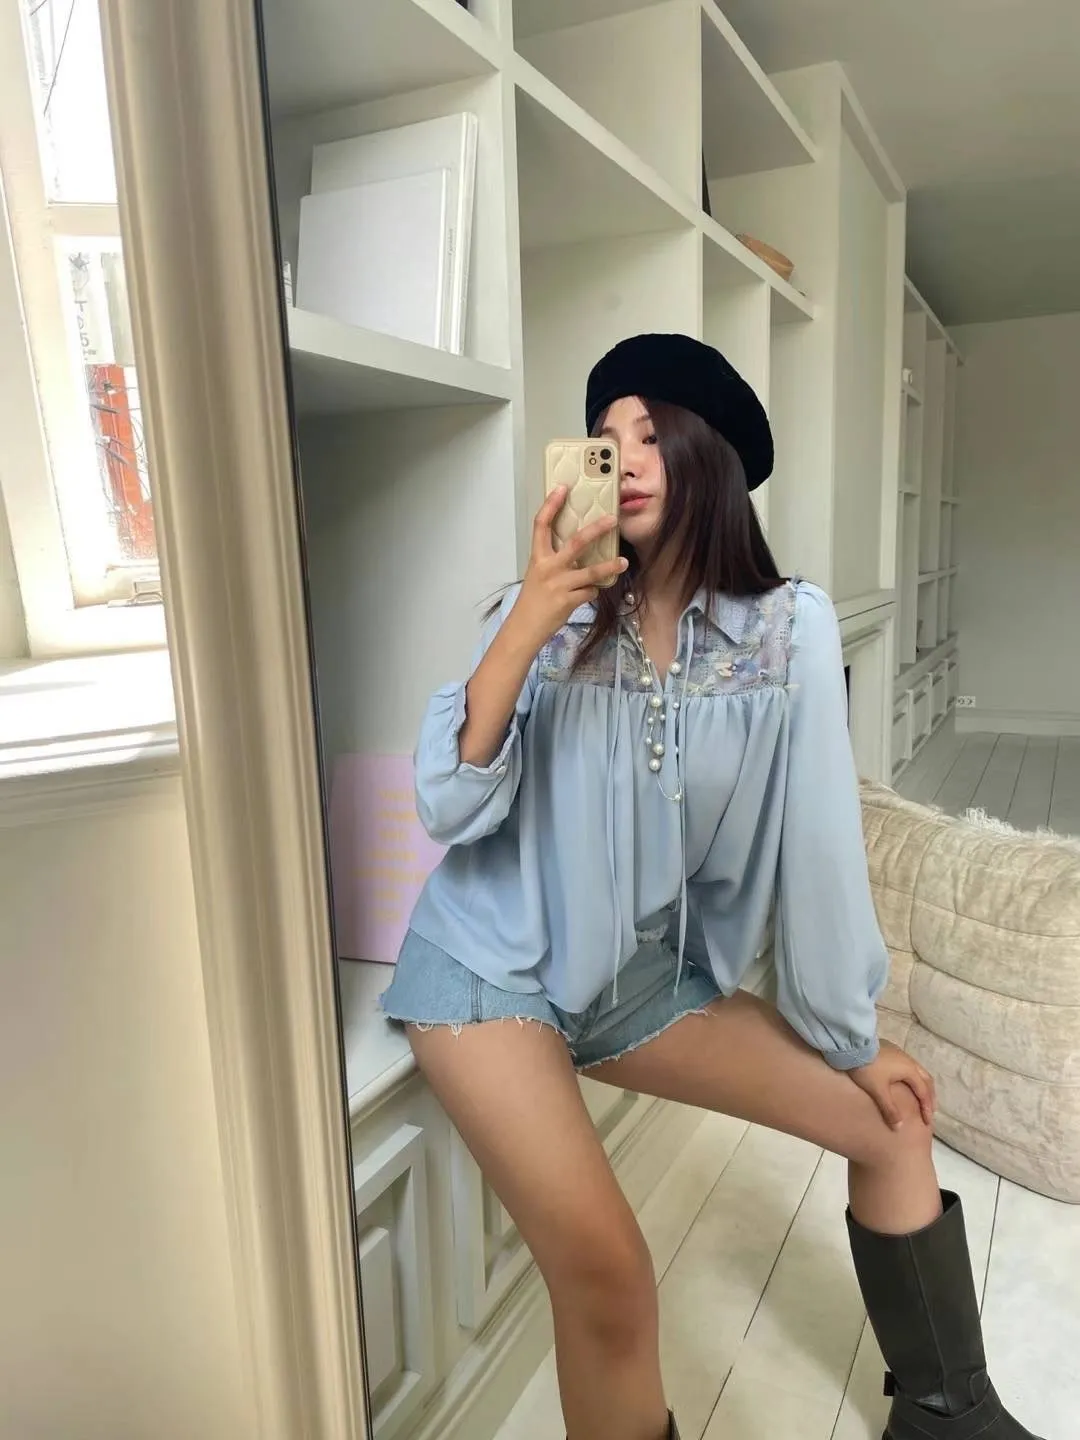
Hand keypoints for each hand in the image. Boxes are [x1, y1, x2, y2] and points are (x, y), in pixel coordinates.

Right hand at [508, 487, 626, 647]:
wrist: (524, 628)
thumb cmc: (533, 599)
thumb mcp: (539, 574)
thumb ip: (554, 560)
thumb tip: (578, 549)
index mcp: (538, 558)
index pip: (542, 525)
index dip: (551, 505)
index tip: (563, 488)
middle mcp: (548, 568)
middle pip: (576, 543)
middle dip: (596, 529)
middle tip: (612, 519)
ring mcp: (559, 585)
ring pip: (590, 571)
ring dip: (609, 566)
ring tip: (623, 562)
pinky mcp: (568, 601)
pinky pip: (589, 592)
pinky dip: (592, 591)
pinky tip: (589, 593)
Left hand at [849, 1040, 936, 1129]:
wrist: (852, 1045)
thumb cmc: (867, 1068)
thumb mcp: (878, 1091)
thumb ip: (890, 1109)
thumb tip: (899, 1128)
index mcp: (910, 1070)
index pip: (924, 1092)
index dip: (927, 1108)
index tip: (928, 1122)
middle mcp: (909, 1060)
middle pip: (926, 1080)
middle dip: (929, 1096)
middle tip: (930, 1110)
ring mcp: (901, 1053)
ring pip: (918, 1071)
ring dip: (922, 1085)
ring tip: (921, 1097)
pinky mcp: (892, 1050)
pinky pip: (909, 1066)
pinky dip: (913, 1078)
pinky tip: (906, 1082)